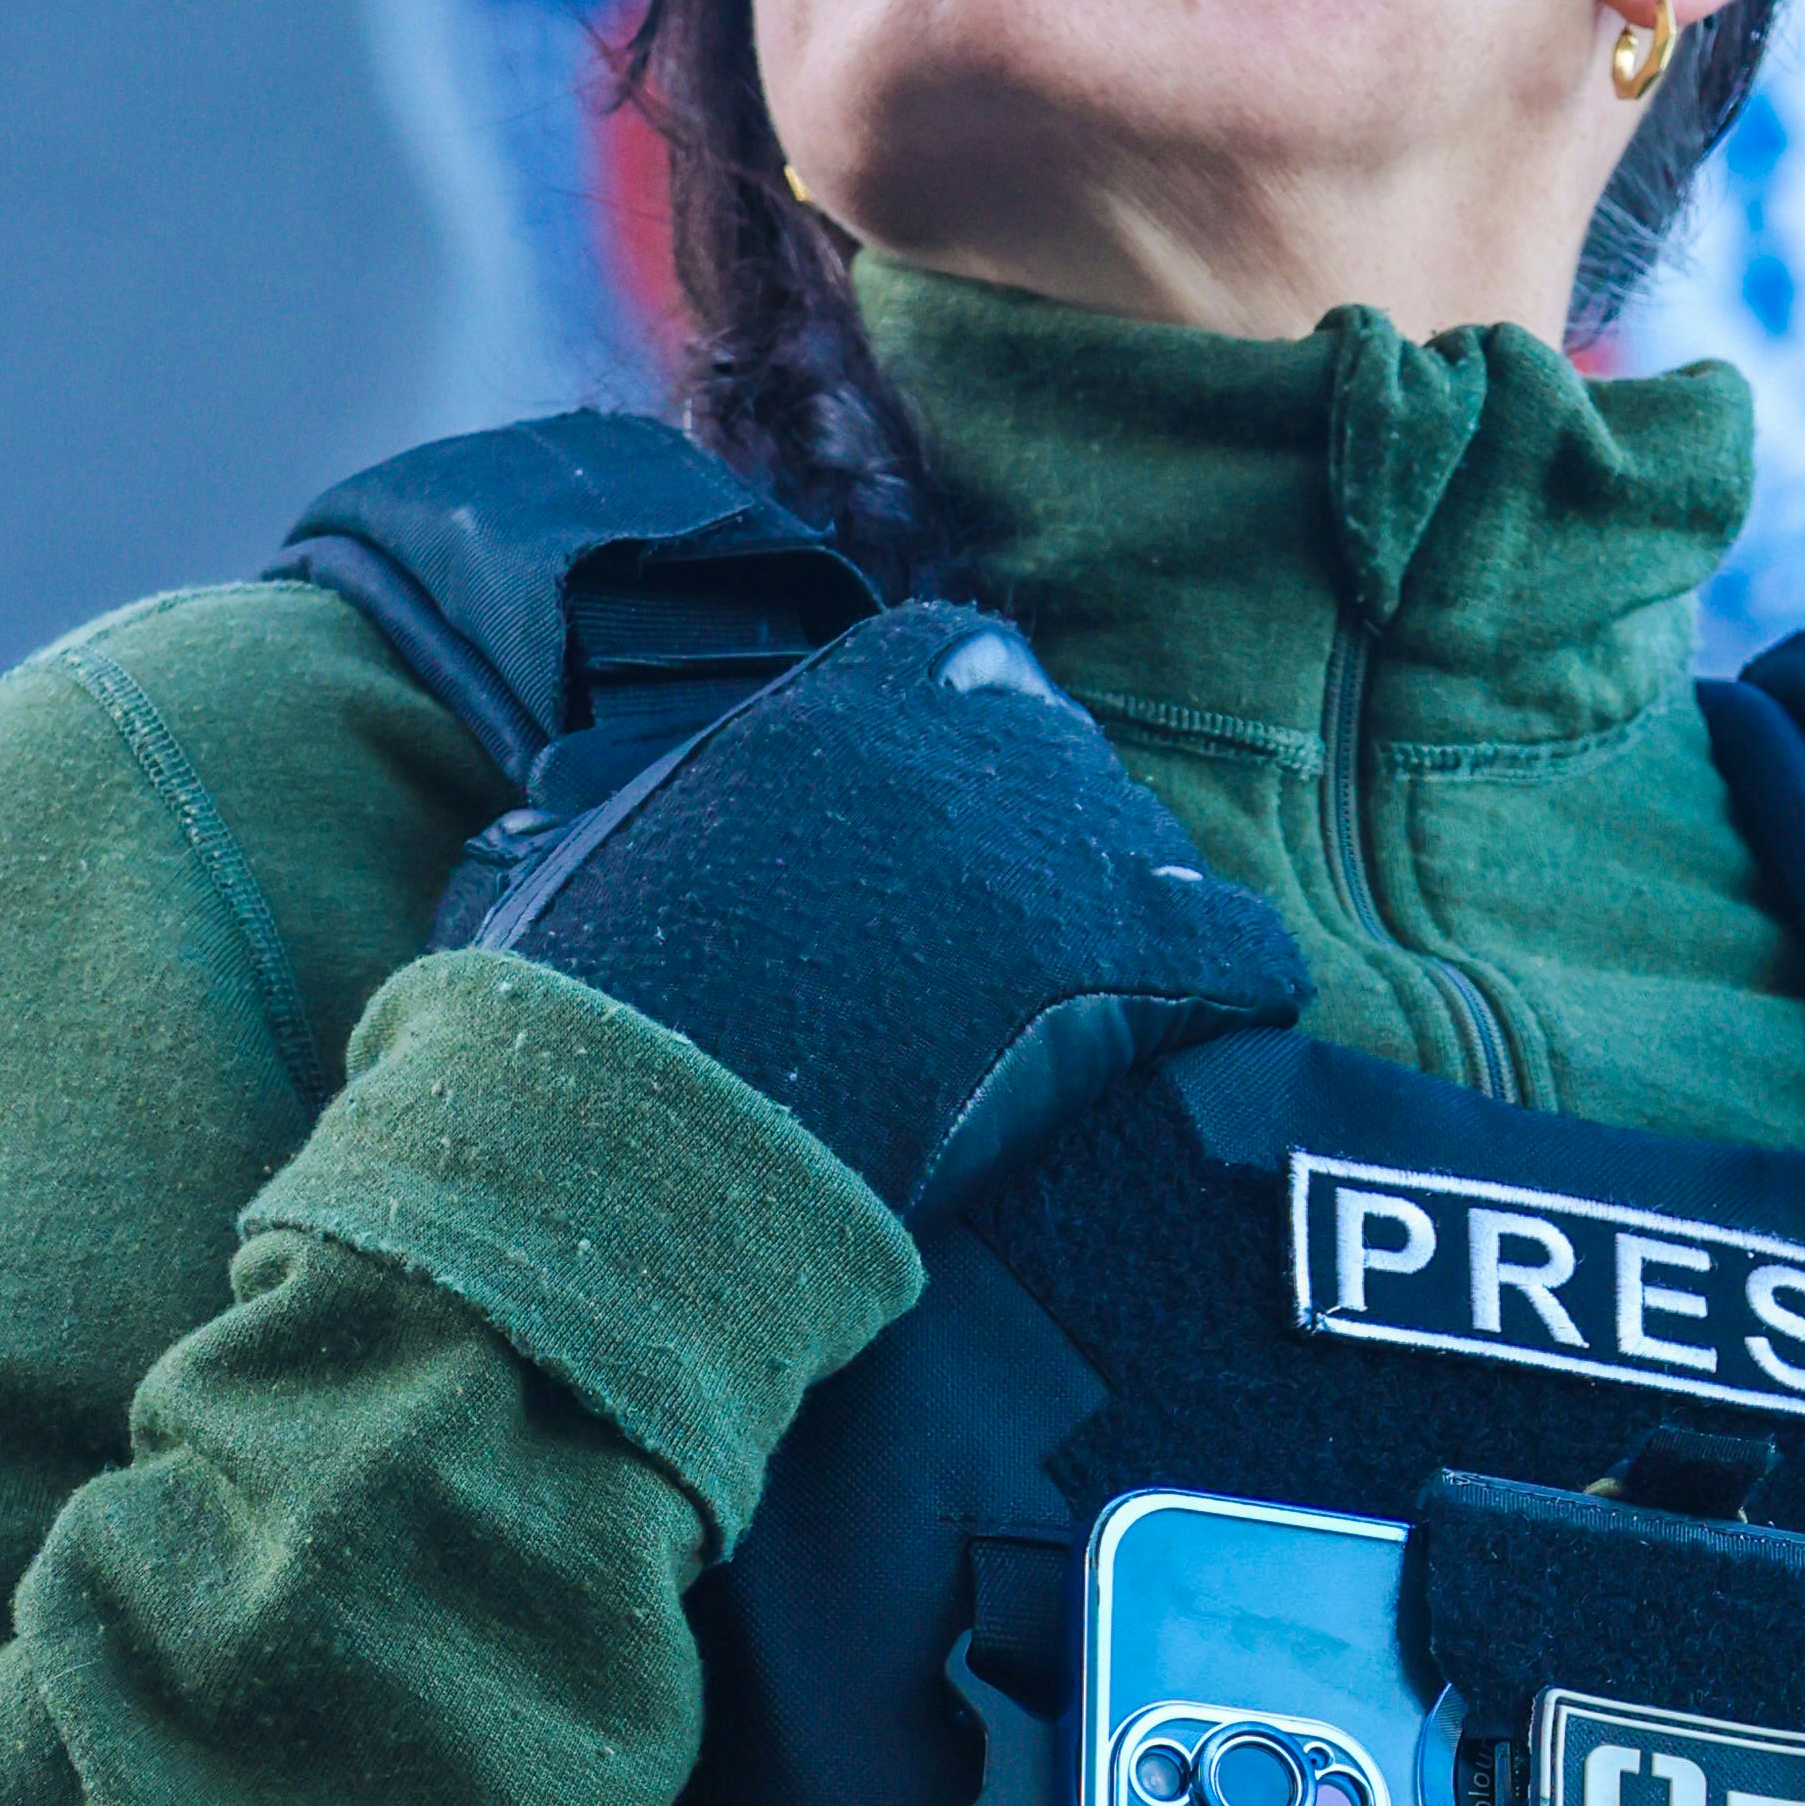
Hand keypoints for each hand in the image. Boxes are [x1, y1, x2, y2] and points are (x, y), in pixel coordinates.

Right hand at [439, 602, 1303, 1223]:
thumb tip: (561, 819)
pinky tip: (1209, 1026)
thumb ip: (625, 809)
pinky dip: (1230, 986)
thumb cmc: (577, 1014)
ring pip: (1146, 849)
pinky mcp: (1125, 958)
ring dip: (1125, 916)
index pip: (962, 663)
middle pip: (1063, 760)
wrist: (645, 1142)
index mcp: (836, 696)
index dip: (966, 743)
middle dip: (1044, 841)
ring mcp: (1053, 843)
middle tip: (1008, 943)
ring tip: (1085, 1009)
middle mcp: (964, 740)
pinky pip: (1243, 947)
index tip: (947, 820)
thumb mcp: (569, 857)